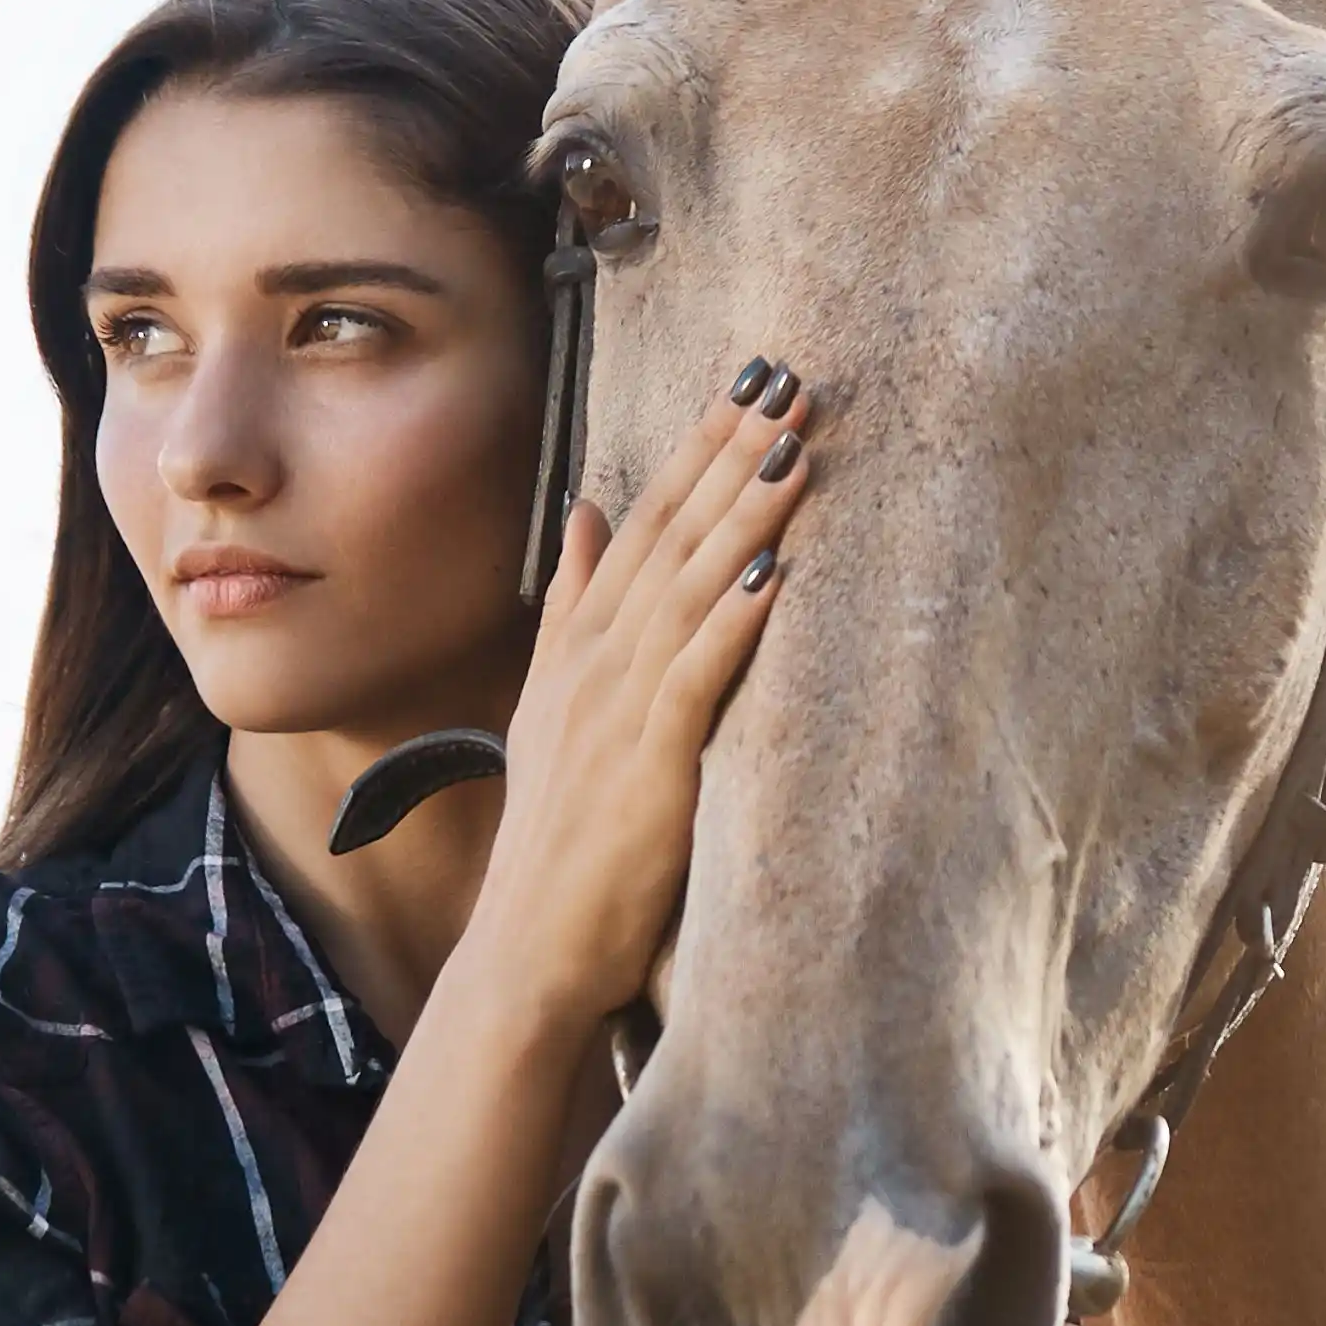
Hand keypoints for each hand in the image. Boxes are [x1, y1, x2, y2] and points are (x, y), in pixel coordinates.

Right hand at [453, 359, 819, 1041]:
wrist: (532, 948)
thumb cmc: (564, 838)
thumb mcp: (556, 704)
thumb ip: (571, 605)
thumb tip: (584, 509)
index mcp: (580, 645)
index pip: (644, 522)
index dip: (696, 449)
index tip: (747, 382)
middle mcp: (595, 663)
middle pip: (669, 536)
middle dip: (728, 452)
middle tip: (786, 377)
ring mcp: (617, 709)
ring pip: (688, 588)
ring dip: (742, 514)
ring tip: (793, 444)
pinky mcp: (648, 763)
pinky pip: (694, 676)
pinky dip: (730, 621)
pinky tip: (770, 572)